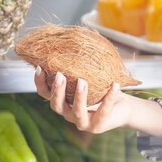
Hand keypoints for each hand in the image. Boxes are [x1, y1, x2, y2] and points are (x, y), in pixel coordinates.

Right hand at [34, 67, 161, 135]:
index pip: (45, 94)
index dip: (40, 82)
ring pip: (77, 112)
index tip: (39, 67)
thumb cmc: (102, 88)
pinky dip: (109, 97)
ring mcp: (83, 122)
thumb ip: (78, 63)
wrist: (121, 108)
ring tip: (82, 81)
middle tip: (60, 75)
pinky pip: (104, 110)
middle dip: (57, 90)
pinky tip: (114, 85)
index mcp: (63, 101)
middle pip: (56, 105)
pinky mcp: (98, 125)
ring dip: (79, 97)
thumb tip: (71, 36)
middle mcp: (69, 113)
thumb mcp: (88, 75)